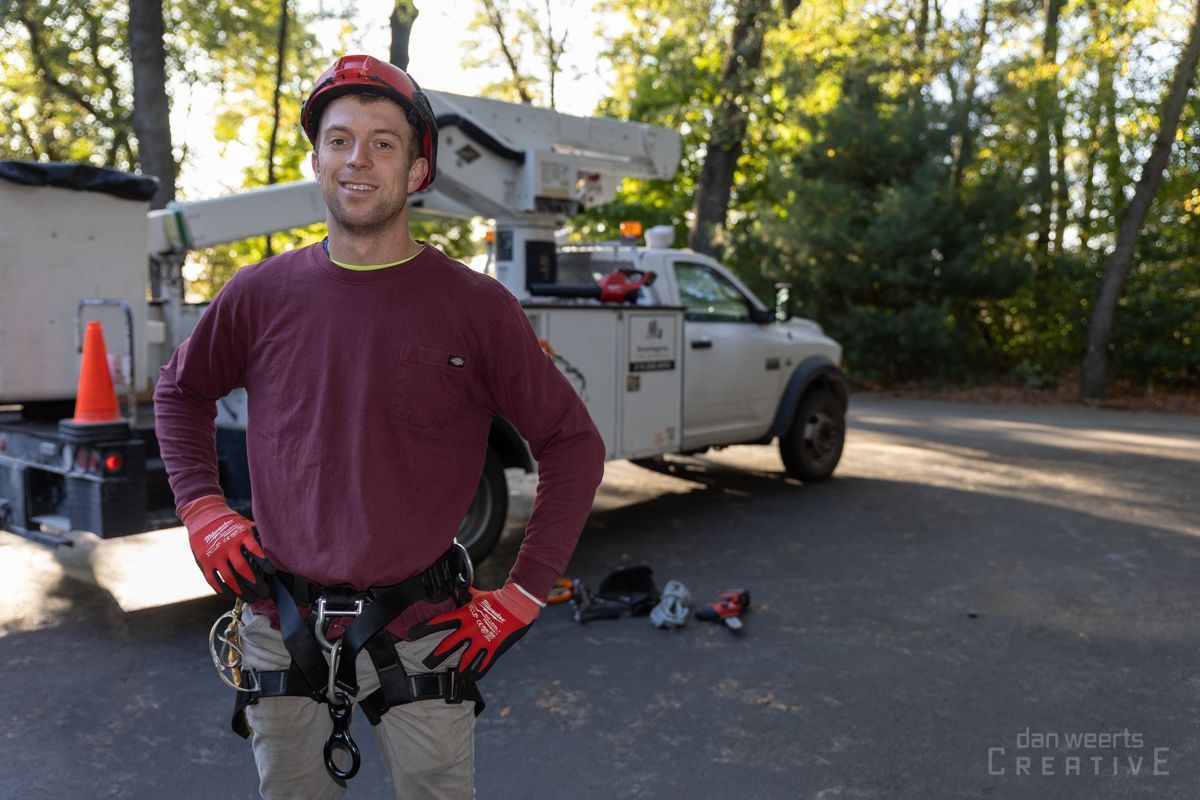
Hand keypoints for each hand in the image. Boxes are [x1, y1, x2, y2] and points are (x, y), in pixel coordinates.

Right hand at [180, 495, 274, 601]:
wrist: (204, 517)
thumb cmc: (231, 524)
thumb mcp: (245, 525)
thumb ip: (258, 536)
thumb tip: (276, 548)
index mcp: (241, 535)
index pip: (255, 549)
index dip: (264, 562)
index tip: (272, 572)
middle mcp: (228, 546)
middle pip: (242, 568)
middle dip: (255, 583)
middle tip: (265, 592)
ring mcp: (215, 555)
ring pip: (229, 578)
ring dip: (241, 591)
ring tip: (251, 598)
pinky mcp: (204, 563)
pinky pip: (214, 581)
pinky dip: (224, 591)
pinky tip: (233, 597)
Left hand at [410, 582, 543, 680]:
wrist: (518, 604)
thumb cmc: (498, 598)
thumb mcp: (479, 595)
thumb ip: (466, 592)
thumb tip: (459, 584)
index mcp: (464, 616)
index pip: (440, 622)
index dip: (424, 627)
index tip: (411, 632)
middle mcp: (470, 629)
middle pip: (448, 645)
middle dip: (436, 656)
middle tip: (427, 663)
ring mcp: (482, 640)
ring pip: (465, 660)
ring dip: (459, 671)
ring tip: (454, 678)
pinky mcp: (494, 647)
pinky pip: (484, 663)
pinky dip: (478, 672)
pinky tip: (473, 679)